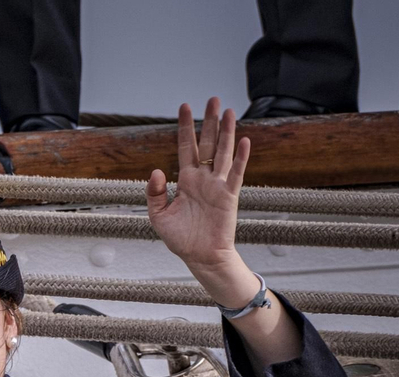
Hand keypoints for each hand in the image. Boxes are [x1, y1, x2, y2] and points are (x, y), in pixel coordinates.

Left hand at [146, 97, 250, 278]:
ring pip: (222, 153)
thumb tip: (156, 170)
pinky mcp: (229, 196)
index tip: (184, 107)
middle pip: (207, 143)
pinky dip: (240, 158)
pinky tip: (243, 141)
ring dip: (226, 132)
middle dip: (209, 121)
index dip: (185, 127)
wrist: (200, 257)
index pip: (185, 147)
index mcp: (185, 180)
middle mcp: (202, 178)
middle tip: (213, 99)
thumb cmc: (181, 238)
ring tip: (229, 111)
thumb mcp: (158, 215)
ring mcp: (217, 185)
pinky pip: (235, 174)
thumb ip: (154, 193)